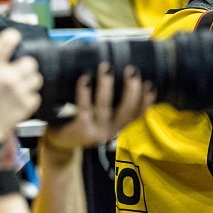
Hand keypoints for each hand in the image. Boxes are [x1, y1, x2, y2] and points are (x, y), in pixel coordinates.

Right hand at [0, 29, 41, 146]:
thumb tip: (9, 48)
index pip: (4, 46)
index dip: (11, 38)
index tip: (14, 35)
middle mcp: (6, 78)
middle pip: (30, 63)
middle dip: (26, 68)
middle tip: (17, 76)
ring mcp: (19, 91)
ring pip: (37, 78)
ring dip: (30, 83)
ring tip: (18, 91)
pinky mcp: (28, 103)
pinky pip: (37, 94)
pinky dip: (30, 98)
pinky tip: (18, 102)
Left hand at [40, 64, 155, 154]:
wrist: (63, 145)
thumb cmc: (88, 125)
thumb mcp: (107, 122)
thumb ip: (119, 109)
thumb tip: (133, 81)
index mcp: (121, 128)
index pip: (139, 114)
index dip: (146, 100)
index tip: (149, 83)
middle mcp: (113, 132)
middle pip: (126, 109)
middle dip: (131, 88)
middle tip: (131, 69)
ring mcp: (97, 132)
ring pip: (105, 106)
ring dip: (106, 84)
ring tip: (106, 67)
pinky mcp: (80, 129)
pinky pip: (84, 108)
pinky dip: (84, 92)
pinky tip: (85, 78)